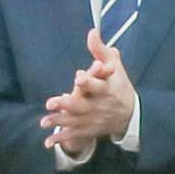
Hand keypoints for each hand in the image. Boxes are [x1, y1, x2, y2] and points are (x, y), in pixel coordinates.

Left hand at [44, 28, 137, 149]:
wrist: (131, 114)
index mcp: (107, 89)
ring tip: (44, 122)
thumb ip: (101, 50)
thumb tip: (91, 31)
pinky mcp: (89, 130)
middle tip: (50, 102)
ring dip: (59, 122)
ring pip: (75, 122)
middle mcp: (99, 106)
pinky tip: (48, 142)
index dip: (89, 81)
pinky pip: (74, 136)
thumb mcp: (115, 65)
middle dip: (67, 104)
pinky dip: (61, 139)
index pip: (98, 85)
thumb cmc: (119, 85)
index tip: (78, 76)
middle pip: (83, 105)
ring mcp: (94, 119)